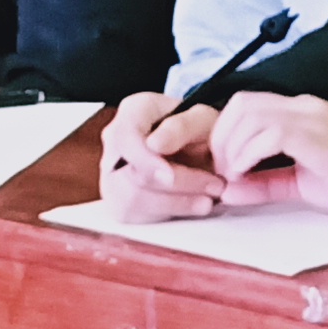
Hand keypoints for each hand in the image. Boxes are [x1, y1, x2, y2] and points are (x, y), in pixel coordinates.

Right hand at [100, 92, 228, 217]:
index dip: (145, 160)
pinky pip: (137, 216)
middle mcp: (115, 144)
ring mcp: (113, 175)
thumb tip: (155, 144)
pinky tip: (191, 204)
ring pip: (131, 201)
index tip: (170, 176)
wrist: (200, 148)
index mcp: (133, 112)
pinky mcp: (120, 202)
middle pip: (130, 173)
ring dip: (175, 204)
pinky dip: (169, 214)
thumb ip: (183, 126)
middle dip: (176, 186)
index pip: (125, 136)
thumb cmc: (198, 128)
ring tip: (208, 198)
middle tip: (214, 186)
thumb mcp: (202, 118)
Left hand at [207, 92, 327, 215]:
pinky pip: (270, 135)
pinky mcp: (316, 136)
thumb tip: (228, 191)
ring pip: (251, 115)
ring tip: (233, 175)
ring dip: (232, 147)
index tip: (221, 163)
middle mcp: (304, 107)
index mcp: (300, 112)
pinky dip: (248, 154)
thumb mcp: (298, 183)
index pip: (247, 103)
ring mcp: (310, 118)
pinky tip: (246, 172)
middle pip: (242, 103)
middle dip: (221, 136)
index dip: (224, 130)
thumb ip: (264, 183)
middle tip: (222, 169)